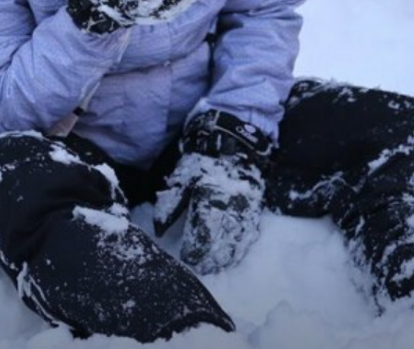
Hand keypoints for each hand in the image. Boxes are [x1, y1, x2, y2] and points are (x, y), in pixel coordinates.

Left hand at [154, 111, 272, 274]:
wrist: (233, 143)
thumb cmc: (202, 162)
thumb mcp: (182, 178)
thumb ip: (171, 205)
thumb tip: (159, 231)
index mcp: (208, 197)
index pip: (202, 231)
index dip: (195, 248)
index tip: (188, 260)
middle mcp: (228, 204)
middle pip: (220, 238)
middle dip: (211, 256)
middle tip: (202, 269)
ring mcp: (244, 206)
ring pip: (236, 237)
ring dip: (226, 254)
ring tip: (217, 267)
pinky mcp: (254, 206)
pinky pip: (250, 230)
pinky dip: (242, 245)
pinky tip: (235, 255)